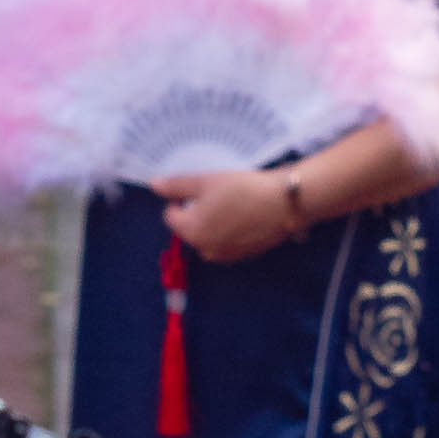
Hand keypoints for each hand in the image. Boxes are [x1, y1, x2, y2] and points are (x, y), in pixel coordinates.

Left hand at [153, 160, 309, 264]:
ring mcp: (225, 256)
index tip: (200, 187)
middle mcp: (205, 250)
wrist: (284, 204)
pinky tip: (245, 214)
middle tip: (218, 193)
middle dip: (197, 211)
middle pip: (190, 227)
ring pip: (209, 234)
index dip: (180, 199)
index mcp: (192, 232)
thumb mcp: (206, 181)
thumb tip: (153, 185)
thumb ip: (177, 186)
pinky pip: (226, 240)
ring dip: (214, 220)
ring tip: (233, 202)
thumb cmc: (242, 189)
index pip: (170, 216)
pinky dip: (230, 229)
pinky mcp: (243, 255)